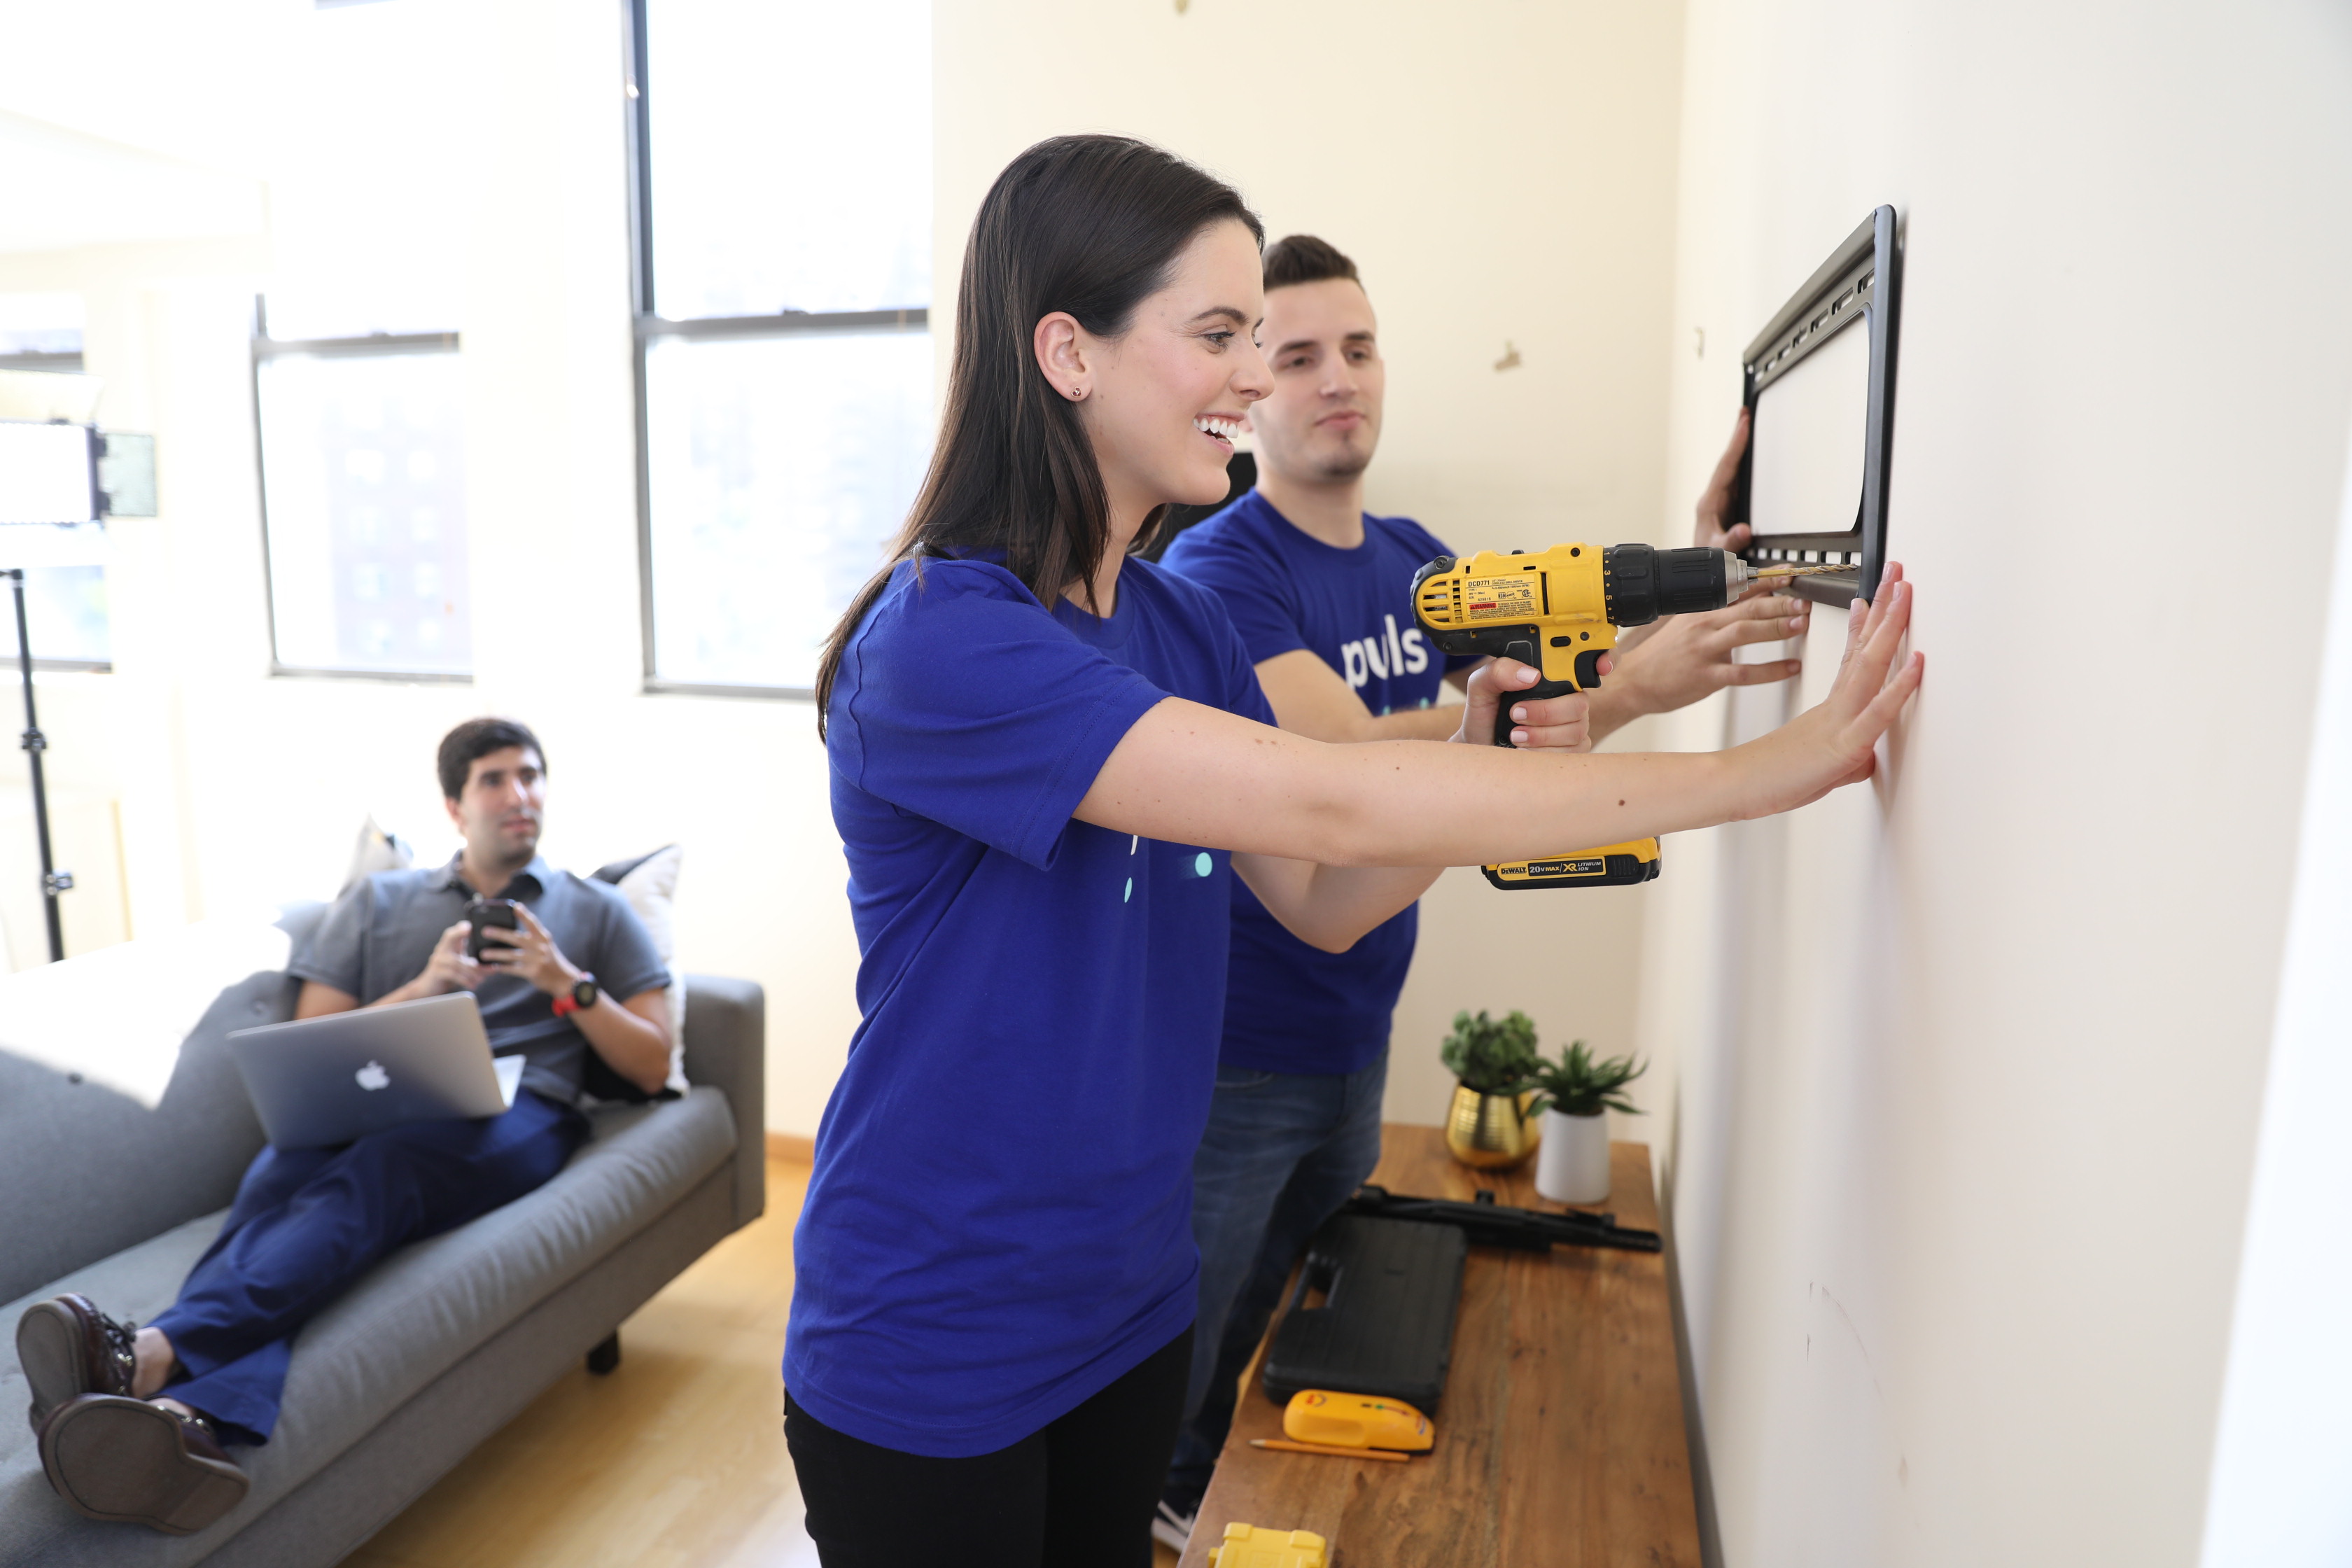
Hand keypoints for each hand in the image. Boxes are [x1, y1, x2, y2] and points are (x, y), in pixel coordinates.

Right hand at [416, 921, 487, 995]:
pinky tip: (473, 985)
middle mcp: (442, 950)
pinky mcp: (436, 972)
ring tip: (481, 978)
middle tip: (469, 931)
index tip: (470, 925)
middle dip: (459, 932)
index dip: (460, 927)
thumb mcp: (461, 967)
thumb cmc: (448, 976)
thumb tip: (495, 967)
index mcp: (449, 946)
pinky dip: (465, 979)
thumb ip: (475, 965)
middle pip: (449, 937)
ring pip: (457, 961)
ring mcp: (438, 960)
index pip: (453, 932)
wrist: (429, 989)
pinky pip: (453, 974)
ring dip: (472, 970)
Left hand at [474, 903, 582, 997]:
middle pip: (517, 938)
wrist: (563, 979)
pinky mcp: (532, 972)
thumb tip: (509, 933)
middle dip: (500, 933)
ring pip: (511, 955)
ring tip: (483, 953)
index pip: (532, 923)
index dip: (523, 914)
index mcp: (543, 938)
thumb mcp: (546, 946)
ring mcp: (536, 960)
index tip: (514, 906)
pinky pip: (512, 969)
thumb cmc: (550, 960)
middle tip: (485, 930)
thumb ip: (533, 939)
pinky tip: (491, 967)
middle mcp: (540, 947)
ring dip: (495, 954)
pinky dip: (500, 967)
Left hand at [1453, 657, 1597, 751]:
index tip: (1602, 665)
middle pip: (1580, 703)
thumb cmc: (1486, 715)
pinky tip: (1523, 750)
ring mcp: (1573, 726)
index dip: (1607, 658)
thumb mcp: (1482, 686)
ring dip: (1541, 734)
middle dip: (1547, 711)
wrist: (1481, 747)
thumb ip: (1499, 671)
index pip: (1589, 662)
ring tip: (1515, 734)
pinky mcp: (1572, 750)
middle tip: (1517, 713)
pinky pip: (1570, 752)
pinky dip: (1543, 752)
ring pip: (1575, 729)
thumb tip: (1531, 675)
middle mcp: (1568, 699)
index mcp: (1552, 678)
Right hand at [1603, 589, 1810, 718]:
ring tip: (1801, 624)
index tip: (1792, 574)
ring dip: (1776, 627)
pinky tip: (1790, 668)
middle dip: (1779, 601)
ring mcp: (1704, 650)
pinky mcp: (1706, 676)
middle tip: (1804, 600)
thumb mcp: (1686, 625)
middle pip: (1747, 607)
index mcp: (1701, 610)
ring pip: (1745, 632)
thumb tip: (1752, 599)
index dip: (1768, 580)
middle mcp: (1704, 625)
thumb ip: (1717, 613)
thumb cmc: (1663, 656)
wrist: (1634, 682)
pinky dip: (1769, 670)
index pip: (1739, 589)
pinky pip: (1742, 672)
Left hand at [1694, 408, 1751, 550]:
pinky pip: (1735, 478)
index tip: (1744, 424)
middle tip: (1745, 411)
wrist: (1700, 572)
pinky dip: (1742, 462)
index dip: (1735, 446)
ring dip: (1739, 447)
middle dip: (1736, 437)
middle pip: (1727, 462)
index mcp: (1709, 504)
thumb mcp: (1720, 554)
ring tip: (1747, 423)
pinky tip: (1748, 454)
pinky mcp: (1726, 506)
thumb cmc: (1707, 561)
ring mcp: (1719, 501)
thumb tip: (1744, 530)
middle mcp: (1713, 499)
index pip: (1725, 469)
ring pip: (1730, 468)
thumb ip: (1731, 542)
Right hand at [1734, 564, 1922, 818]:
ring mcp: (1842, 720)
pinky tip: (1917, 663)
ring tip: (1903, 594)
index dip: (1866, 625)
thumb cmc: (1769, 777)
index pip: (1852, 658)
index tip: (1872, 598)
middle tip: (1897, 576)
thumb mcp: (1818, 768)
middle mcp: (1837, 706)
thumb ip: (1846, 760)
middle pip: (1867, 649)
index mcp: (1830, 707)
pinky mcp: (1845, 743)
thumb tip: (1863, 761)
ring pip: (1872, 666)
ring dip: (1890, 627)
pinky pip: (1878, 711)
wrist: (1733, 785)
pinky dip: (1900, 686)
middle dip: (1884, 609)